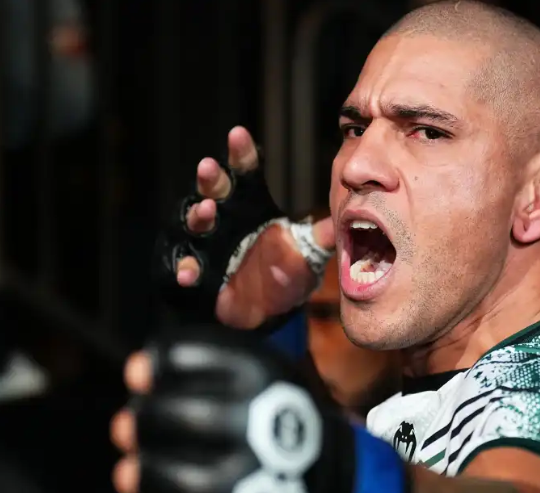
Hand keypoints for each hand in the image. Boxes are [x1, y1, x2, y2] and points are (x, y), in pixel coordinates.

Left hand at [111, 328, 362, 492]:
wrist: (324, 483)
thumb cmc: (275, 422)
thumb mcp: (263, 375)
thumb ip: (208, 367)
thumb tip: (137, 371)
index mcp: (265, 379)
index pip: (184, 357)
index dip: (153, 366)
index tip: (139, 373)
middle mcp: (261, 430)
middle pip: (168, 418)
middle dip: (142, 421)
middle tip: (129, 425)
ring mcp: (253, 487)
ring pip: (169, 480)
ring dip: (141, 474)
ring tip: (133, 472)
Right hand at [169, 126, 334, 329]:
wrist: (268, 311)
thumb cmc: (283, 270)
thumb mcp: (307, 252)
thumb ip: (323, 235)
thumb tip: (353, 215)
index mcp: (252, 205)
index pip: (245, 173)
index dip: (241, 154)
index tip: (237, 134)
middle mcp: (228, 218)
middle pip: (215, 191)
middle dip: (211, 179)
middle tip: (209, 166)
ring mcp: (211, 244)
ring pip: (197, 222)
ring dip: (199, 215)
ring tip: (206, 210)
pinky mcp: (201, 272)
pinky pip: (189, 266)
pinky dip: (187, 268)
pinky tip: (189, 273)